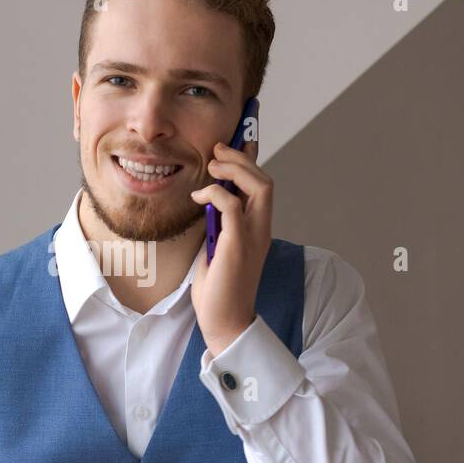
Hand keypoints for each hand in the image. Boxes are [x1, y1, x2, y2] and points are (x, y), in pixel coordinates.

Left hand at [189, 137, 272, 356]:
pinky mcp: (237, 244)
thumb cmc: (218, 287)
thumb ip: (220, 224)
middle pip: (264, 180)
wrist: (224, 320)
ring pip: (259, 186)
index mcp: (258, 228)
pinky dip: (215, 193)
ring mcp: (253, 236)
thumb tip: (209, 200)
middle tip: (217, 150)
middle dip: (242, 158)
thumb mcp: (218, 246)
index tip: (236, 142)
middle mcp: (262, 229)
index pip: (262, 186)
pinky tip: (198, 197)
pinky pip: (233, 206)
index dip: (251, 160)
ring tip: (212, 165)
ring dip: (235, 169)